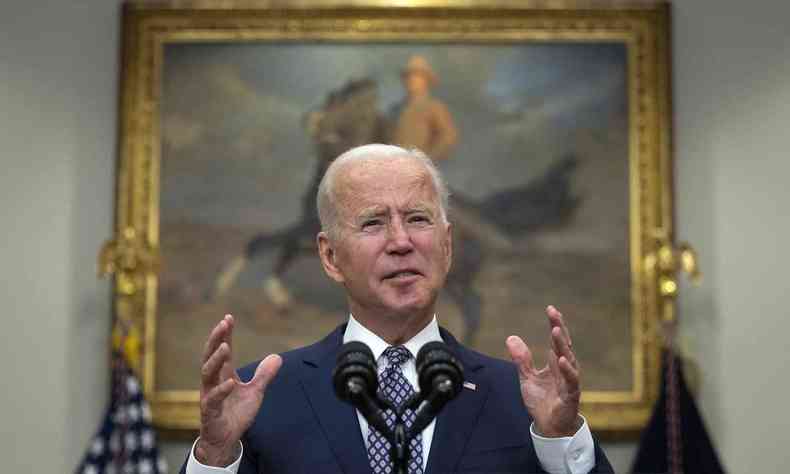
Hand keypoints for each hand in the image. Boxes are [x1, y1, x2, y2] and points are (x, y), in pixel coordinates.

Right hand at [196, 314, 281, 465]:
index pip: (222, 350)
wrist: (226, 439)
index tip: (229, 318)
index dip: (225, 334)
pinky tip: (230, 382)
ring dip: (216, 360)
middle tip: (223, 324)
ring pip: (207, 373)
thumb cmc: (236, 413)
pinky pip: (213, 398)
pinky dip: (221, 390)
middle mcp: (213, 381)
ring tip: (226, 347)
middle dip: (216, 339)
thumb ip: (264, 375)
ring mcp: (209, 395)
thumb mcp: (255, 392)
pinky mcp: (209, 411)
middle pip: (210, 355)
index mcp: (223, 374)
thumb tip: (277, 357)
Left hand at [506, 305, 580, 437]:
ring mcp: (569, 380)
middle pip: (562, 344)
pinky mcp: (571, 394)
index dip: (554, 324)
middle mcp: (564, 368)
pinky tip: (561, 360)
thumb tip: (511, 337)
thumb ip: (521, 359)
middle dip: (558, 328)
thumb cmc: (542, 401)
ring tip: (555, 331)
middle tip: (553, 313)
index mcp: (554, 363)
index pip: (555, 340)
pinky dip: (567, 370)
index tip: (551, 308)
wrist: (549, 426)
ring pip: (568, 359)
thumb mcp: (526, 378)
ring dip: (562, 345)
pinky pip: (571, 381)